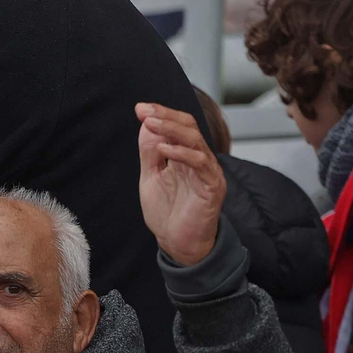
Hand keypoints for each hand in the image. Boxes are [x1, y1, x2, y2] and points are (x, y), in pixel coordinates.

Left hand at [136, 102, 225, 266]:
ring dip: (172, 129)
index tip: (140, 108)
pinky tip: (164, 149)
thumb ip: (150, 153)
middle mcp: (199, 160)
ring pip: (196, 140)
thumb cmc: (167, 213)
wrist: (178, 244)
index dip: (161, 114)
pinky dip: (182, 153)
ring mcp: (208, 172)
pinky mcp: (212, 186)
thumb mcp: (151, 178)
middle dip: (166, 116)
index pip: (178, 126)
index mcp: (185, 156)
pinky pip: (200, 163)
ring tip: (151, 123)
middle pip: (189, 127)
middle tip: (145, 111)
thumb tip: (146, 124)